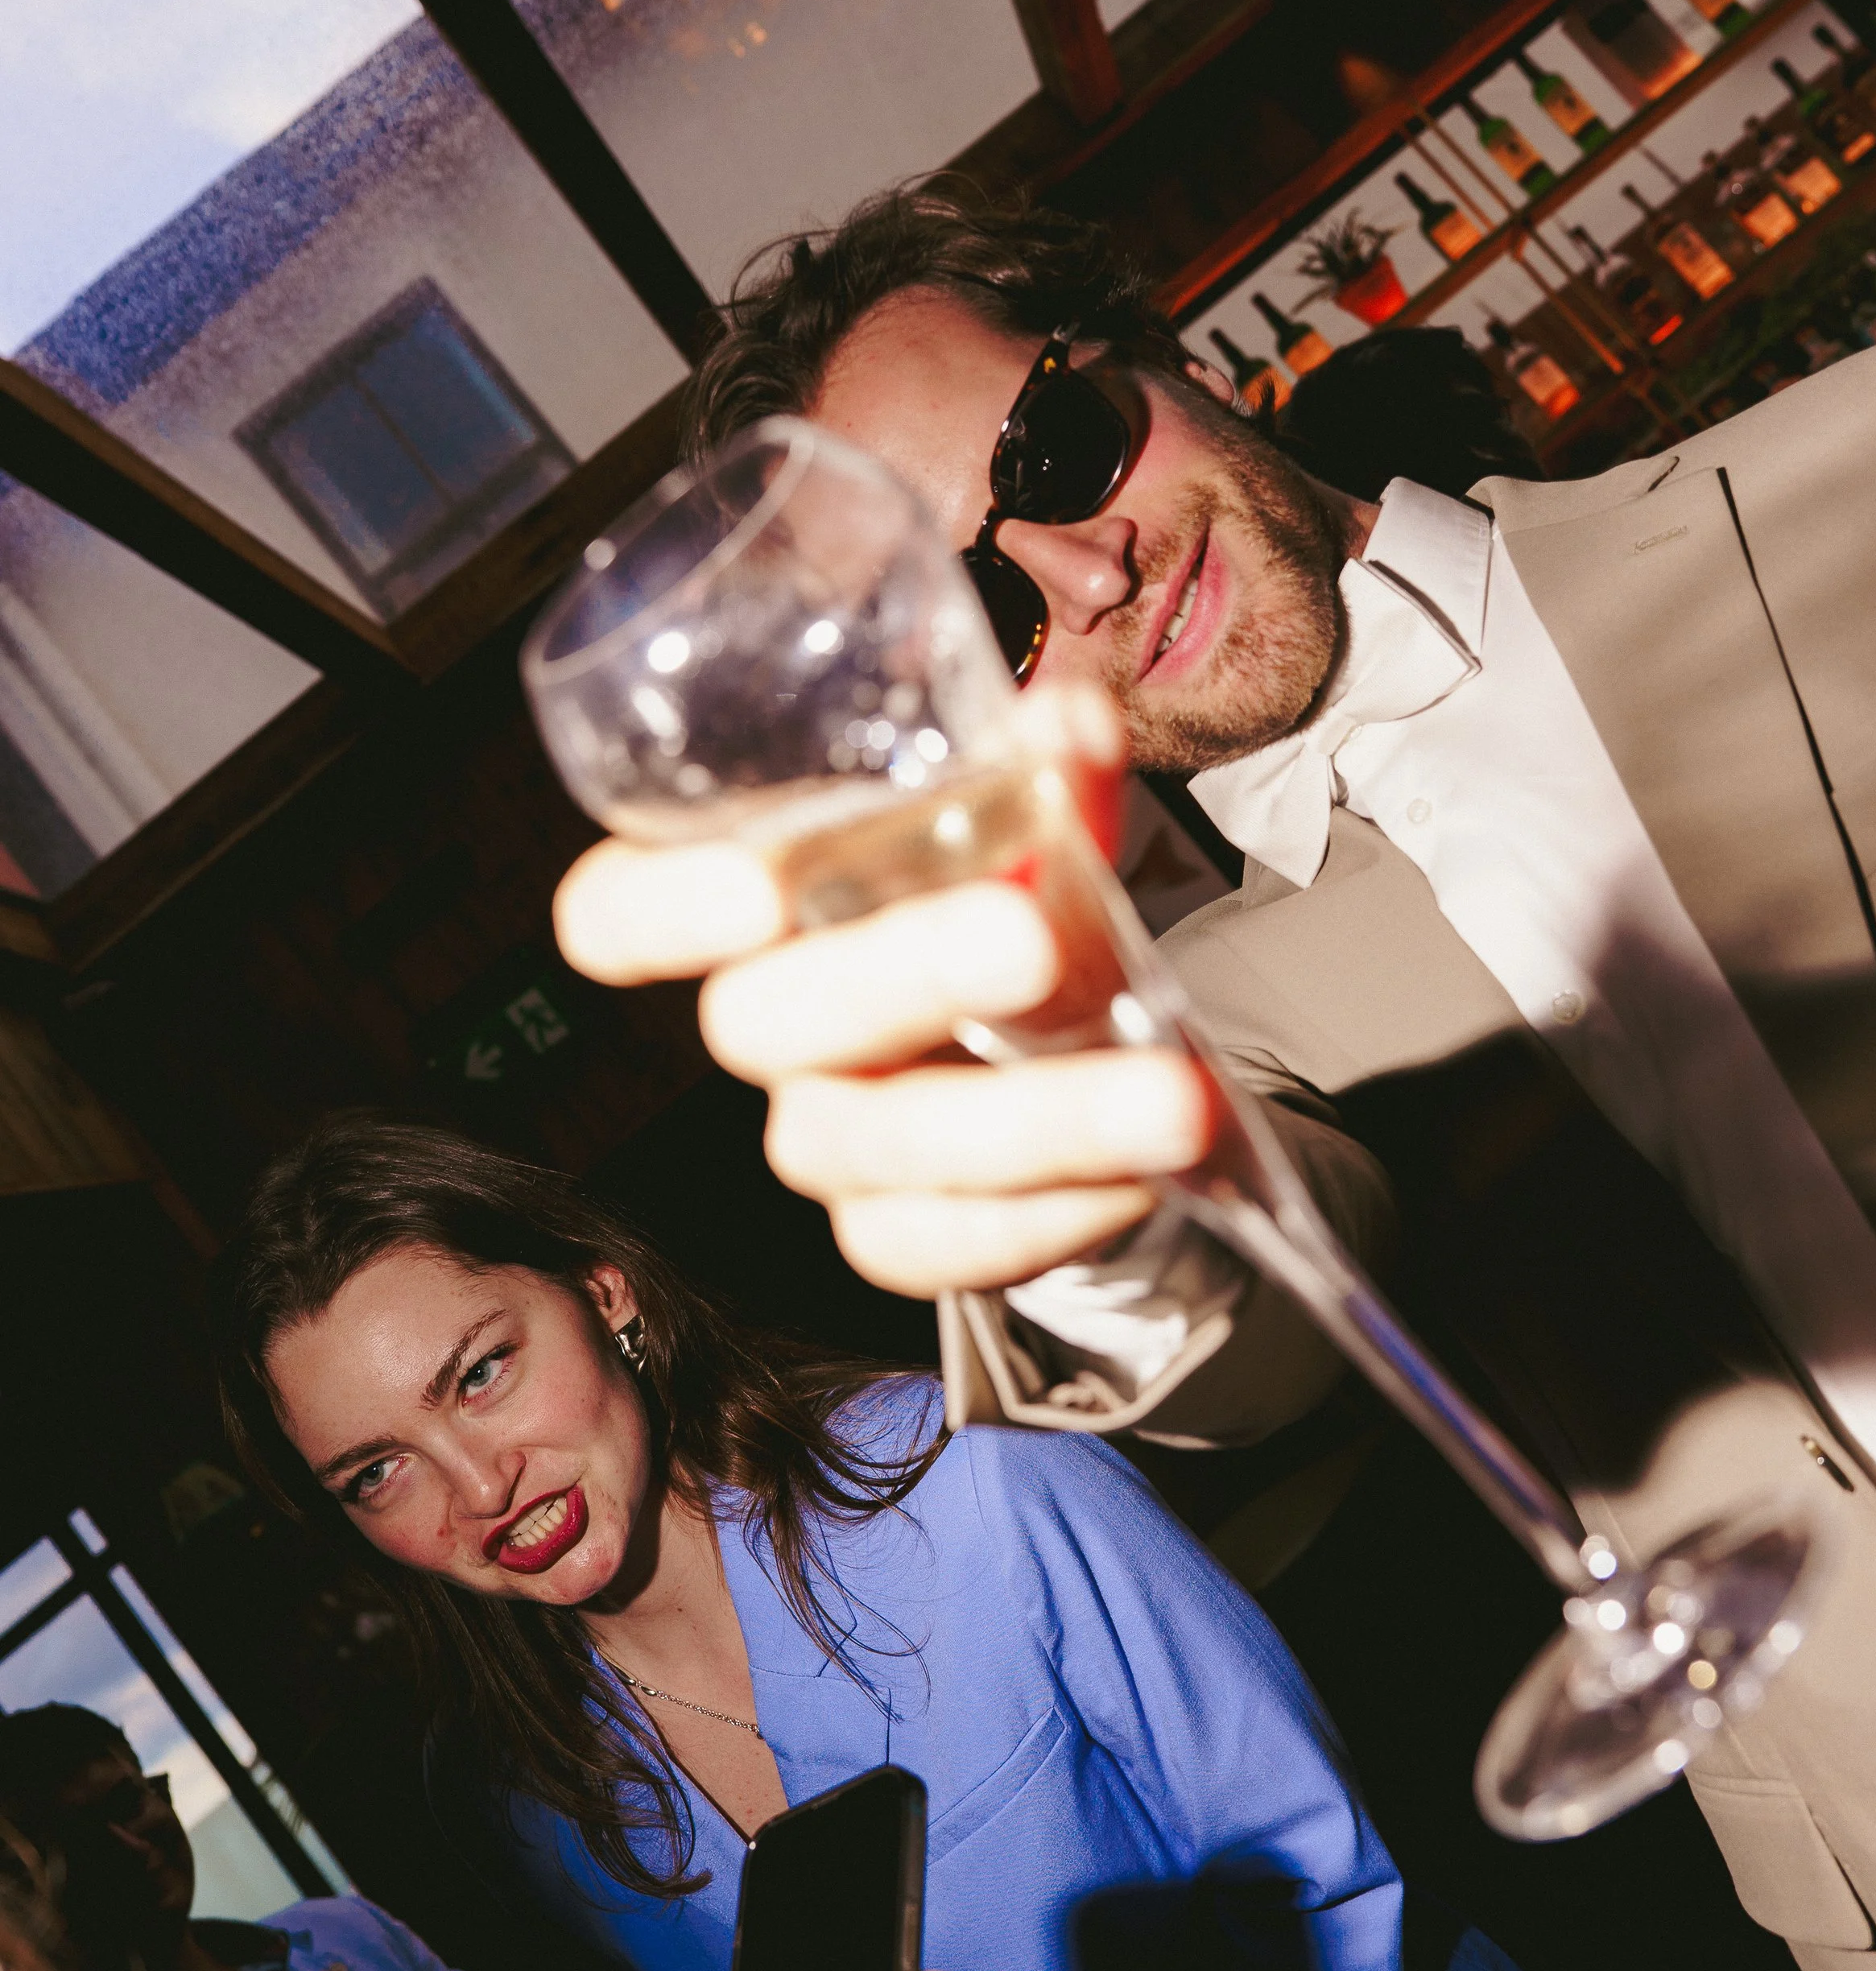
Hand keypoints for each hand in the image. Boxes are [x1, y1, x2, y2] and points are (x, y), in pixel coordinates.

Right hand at [553, 688, 1208, 1299]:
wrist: (1083, 1046)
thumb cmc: (1015, 899)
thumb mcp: (1031, 822)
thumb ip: (1046, 773)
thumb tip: (1069, 724)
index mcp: (751, 900)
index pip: (614, 913)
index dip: (658, 908)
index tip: (758, 885)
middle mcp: (766, 1025)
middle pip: (760, 1023)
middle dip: (899, 977)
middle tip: (1029, 939)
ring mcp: (823, 1135)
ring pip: (864, 1145)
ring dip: (1028, 1119)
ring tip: (1166, 1094)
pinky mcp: (891, 1230)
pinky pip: (938, 1246)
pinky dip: (1050, 1211)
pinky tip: (1148, 1165)